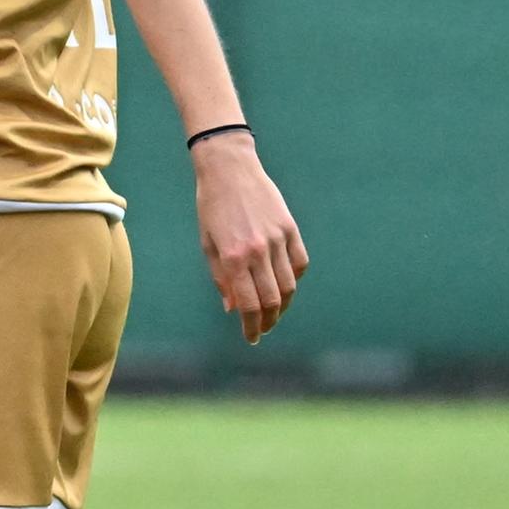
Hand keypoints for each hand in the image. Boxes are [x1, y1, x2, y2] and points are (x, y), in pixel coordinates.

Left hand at [192, 132, 308, 342]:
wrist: (230, 170)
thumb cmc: (211, 208)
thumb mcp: (208, 244)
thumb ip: (221, 278)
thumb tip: (233, 308)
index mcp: (233, 257)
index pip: (248, 304)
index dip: (251, 326)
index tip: (251, 338)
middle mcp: (258, 251)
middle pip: (272, 300)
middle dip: (268, 321)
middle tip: (262, 329)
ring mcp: (278, 240)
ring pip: (289, 285)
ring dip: (283, 305)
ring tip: (273, 313)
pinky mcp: (291, 229)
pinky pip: (299, 263)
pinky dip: (294, 279)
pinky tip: (285, 286)